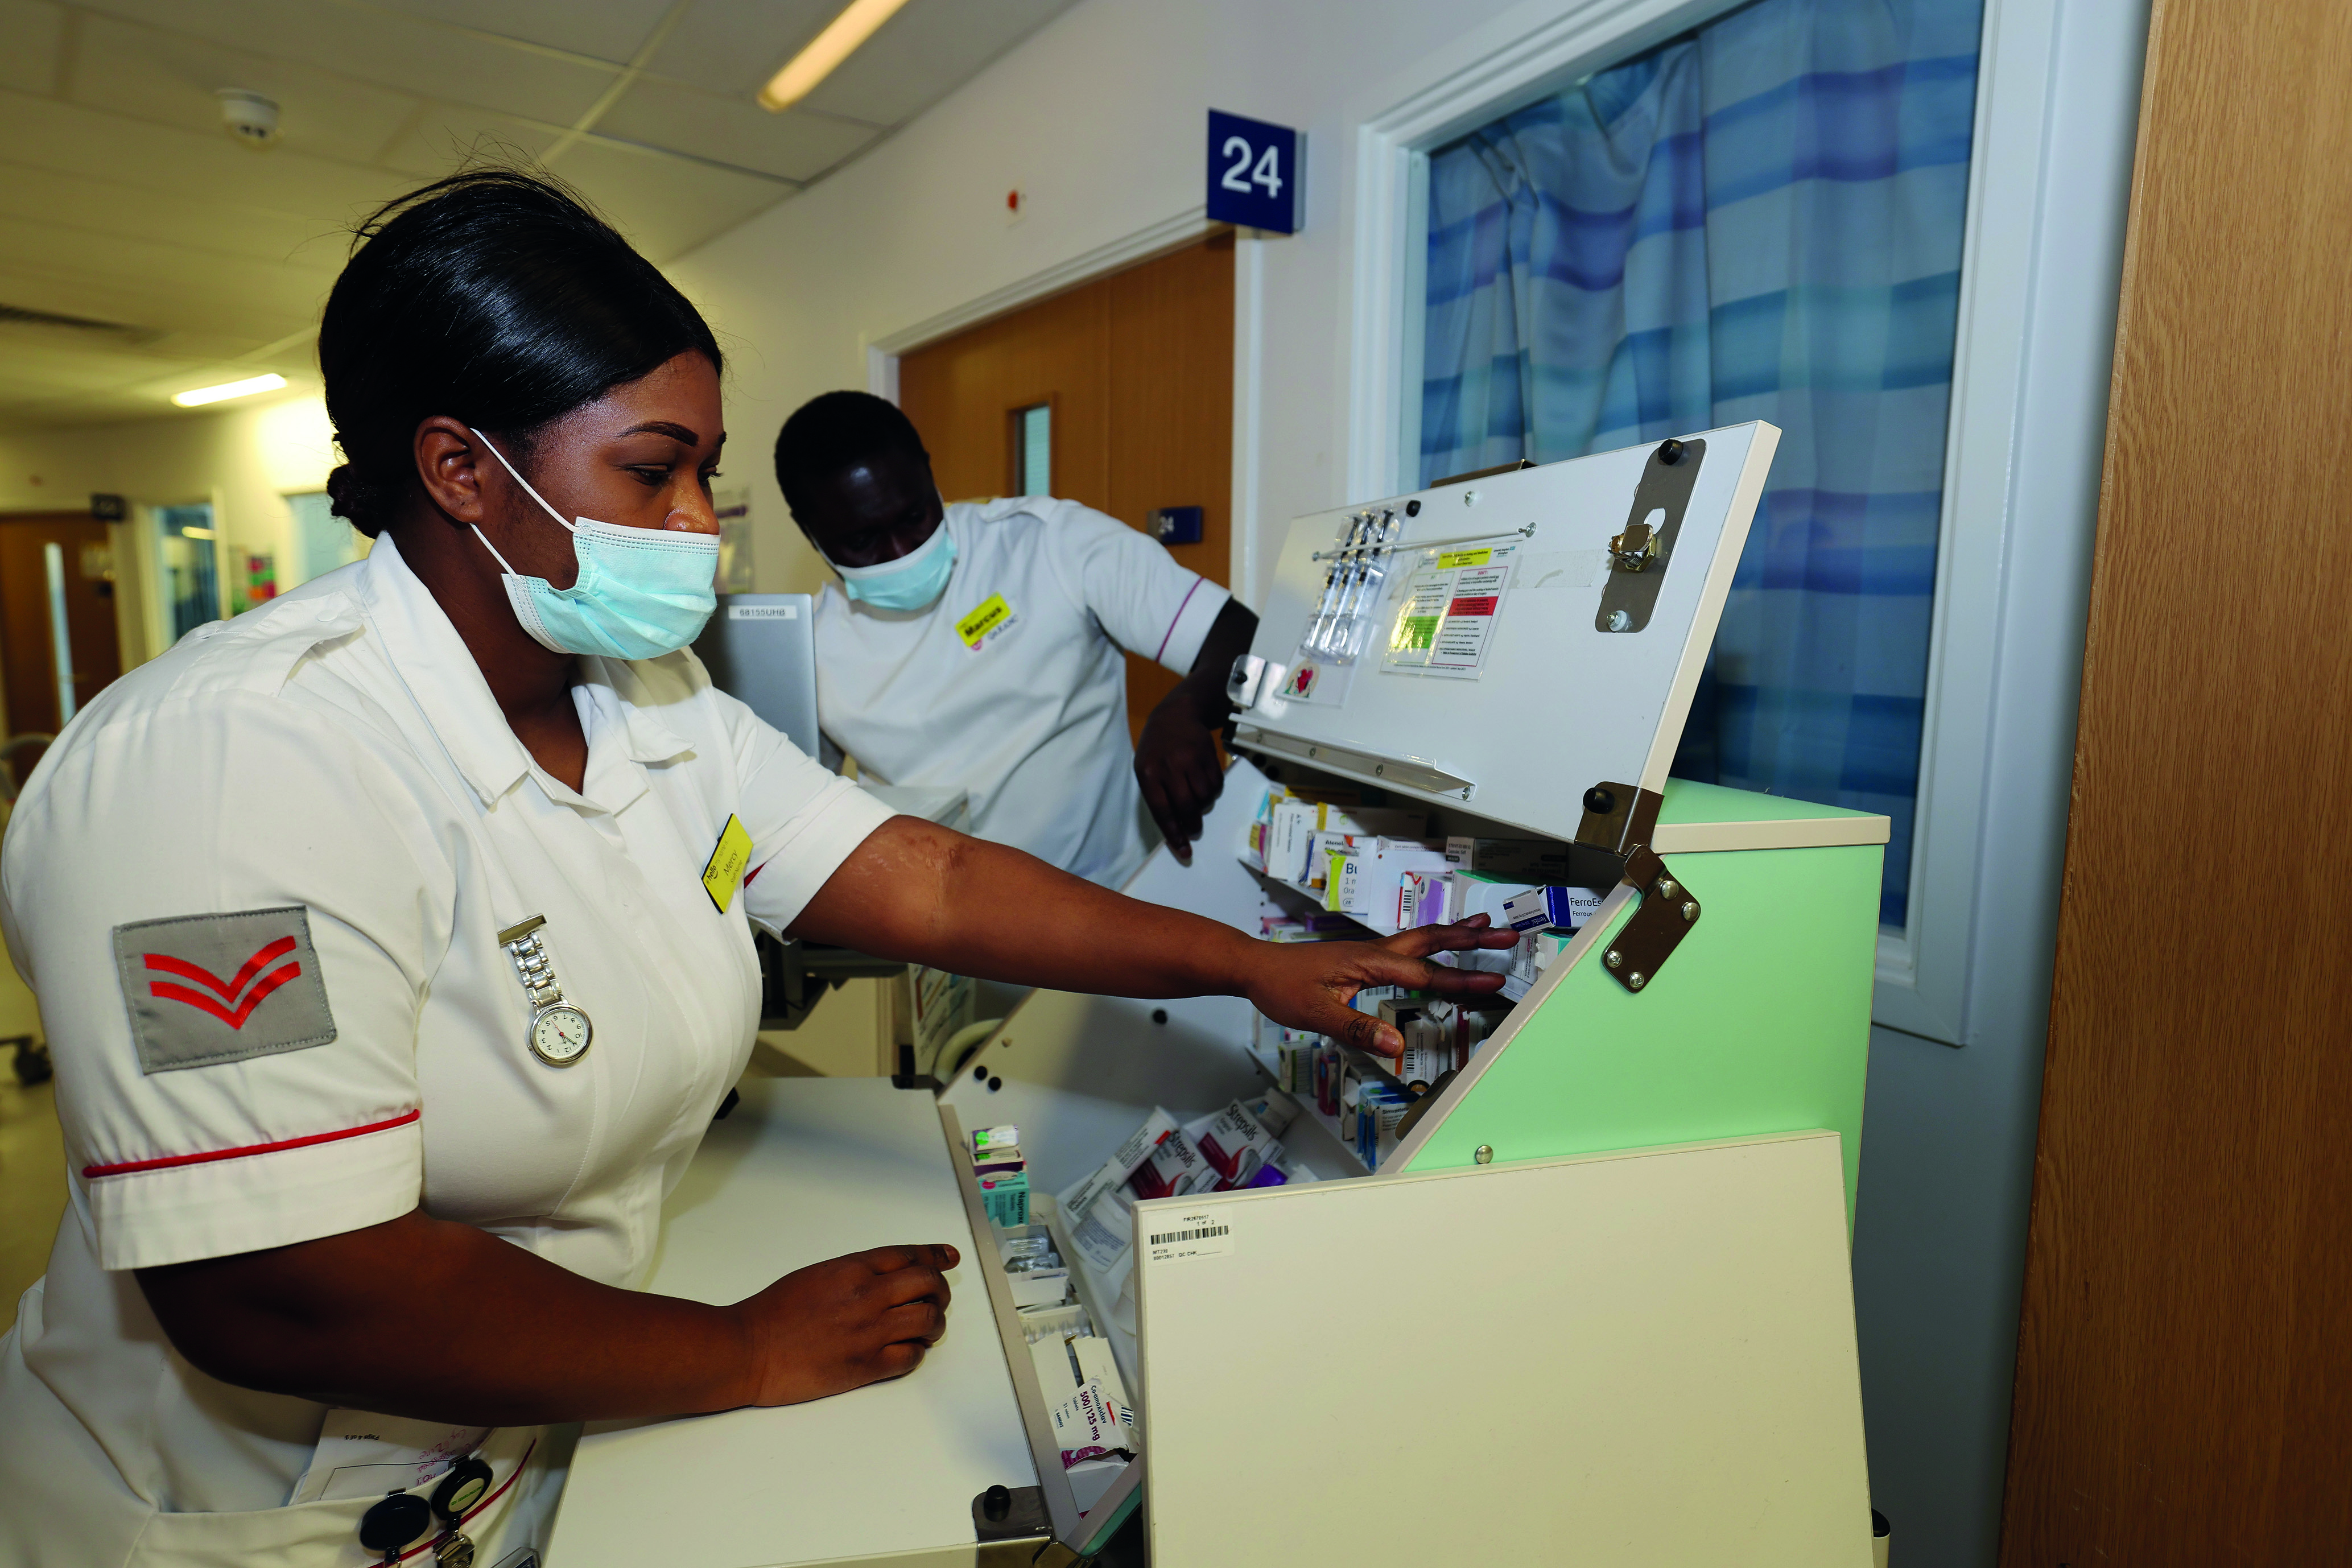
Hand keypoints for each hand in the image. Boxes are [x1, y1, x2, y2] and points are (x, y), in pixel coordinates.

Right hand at [733, 1243, 959, 1406]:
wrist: (748, 1349)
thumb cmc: (773, 1313)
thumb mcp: (816, 1275)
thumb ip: (854, 1273)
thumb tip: (885, 1276)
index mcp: (852, 1269)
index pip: (909, 1255)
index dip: (935, 1255)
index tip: (949, 1257)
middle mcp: (867, 1296)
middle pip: (928, 1283)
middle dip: (940, 1290)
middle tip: (937, 1298)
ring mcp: (869, 1332)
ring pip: (928, 1320)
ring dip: (934, 1323)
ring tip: (926, 1328)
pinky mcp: (865, 1366)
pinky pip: (910, 1357)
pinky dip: (916, 1353)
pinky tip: (907, 1351)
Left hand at [1134, 697, 1225, 865]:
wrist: (1176, 714)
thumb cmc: (1156, 748)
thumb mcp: (1145, 768)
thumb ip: (1157, 796)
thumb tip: (1174, 828)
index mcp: (1148, 773)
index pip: (1162, 810)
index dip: (1174, 834)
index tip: (1184, 851)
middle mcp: (1170, 766)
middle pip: (1187, 806)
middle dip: (1192, 825)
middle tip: (1194, 830)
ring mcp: (1191, 759)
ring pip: (1205, 797)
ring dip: (1203, 806)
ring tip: (1197, 800)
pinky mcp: (1208, 754)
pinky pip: (1216, 784)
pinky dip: (1213, 792)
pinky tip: (1205, 784)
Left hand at [1243, 915, 1522, 1056]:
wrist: (1255, 967)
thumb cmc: (1281, 986)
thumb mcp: (1315, 1014)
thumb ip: (1356, 1029)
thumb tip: (1395, 1047)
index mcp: (1369, 962)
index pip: (1425, 973)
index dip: (1462, 978)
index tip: (1494, 979)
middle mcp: (1374, 952)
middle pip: (1432, 941)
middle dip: (1472, 939)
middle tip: (1507, 934)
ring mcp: (1370, 953)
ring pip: (1421, 938)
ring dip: (1455, 933)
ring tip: (1485, 927)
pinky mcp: (1363, 958)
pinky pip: (1408, 946)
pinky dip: (1433, 942)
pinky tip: (1438, 946)